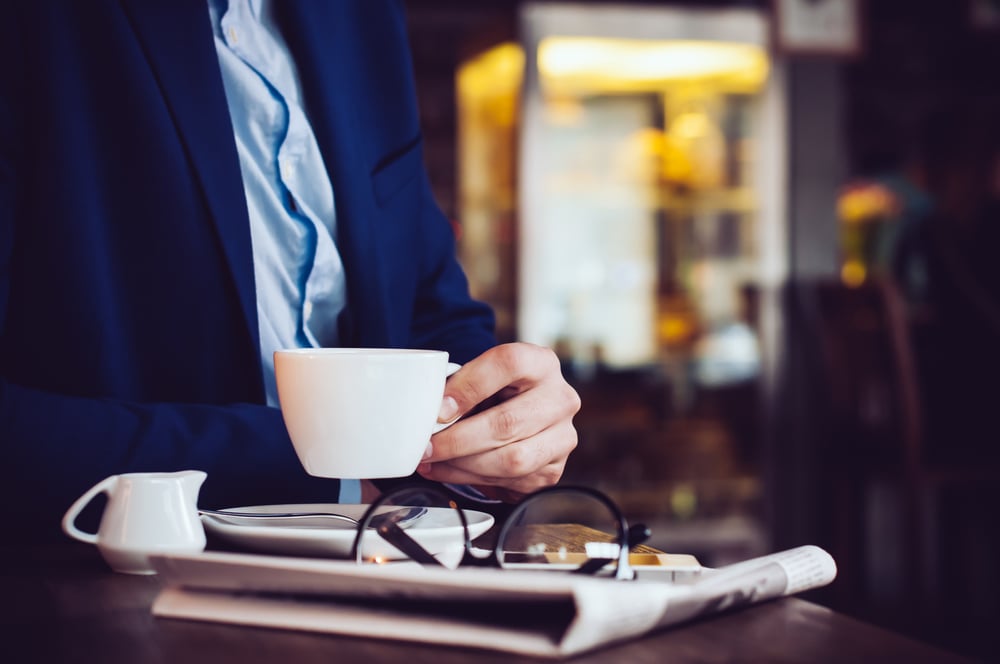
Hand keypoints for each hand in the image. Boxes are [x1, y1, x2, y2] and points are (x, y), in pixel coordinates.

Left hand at [417, 342, 580, 500]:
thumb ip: (459, 387)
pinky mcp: (555, 471)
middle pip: (507, 422)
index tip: (439, 410)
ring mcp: (563, 437)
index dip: (469, 386)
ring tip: (435, 462)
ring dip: (464, 465)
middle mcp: (560, 398)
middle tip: (427, 447)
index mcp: (541, 363)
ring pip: (512, 459)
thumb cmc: (495, 395)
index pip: (508, 364)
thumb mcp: (481, 378)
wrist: (521, 417)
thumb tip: (427, 415)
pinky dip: (474, 480)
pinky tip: (453, 471)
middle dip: (458, 440)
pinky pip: (512, 482)